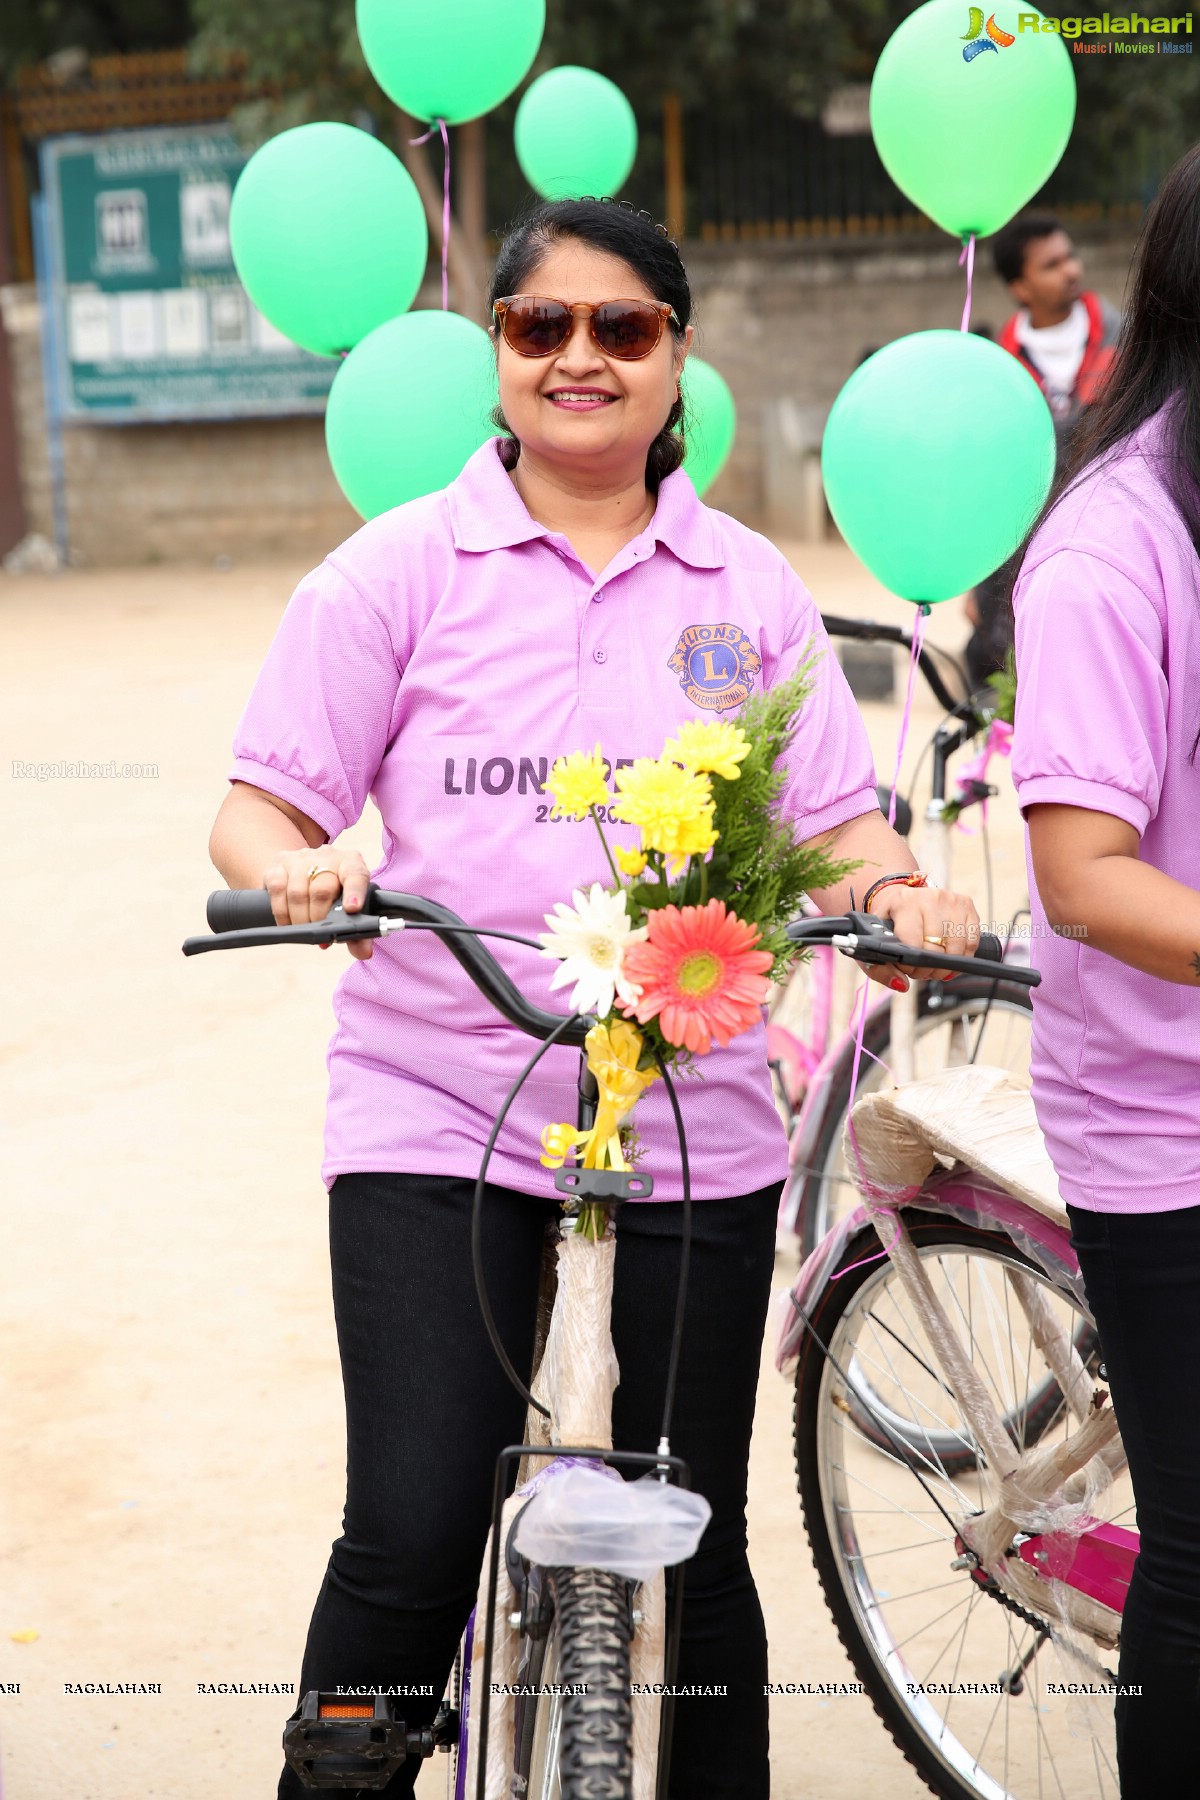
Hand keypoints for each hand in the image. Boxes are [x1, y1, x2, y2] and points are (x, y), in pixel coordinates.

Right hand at [261, 847, 374, 959]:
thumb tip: (363, 952)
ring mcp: (301, 857)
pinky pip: (277, 890)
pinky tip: (288, 923)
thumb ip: (358, 933)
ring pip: (298, 892)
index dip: (355, 892)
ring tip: (306, 930)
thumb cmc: (334, 893)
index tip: (352, 909)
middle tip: (321, 935)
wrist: (306, 870)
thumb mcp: (349, 907)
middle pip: (322, 890)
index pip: (356, 875)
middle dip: (320, 919)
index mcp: (351, 863)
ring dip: (300, 919)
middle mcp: (327, 856)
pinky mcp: (278, 863)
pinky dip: (282, 913)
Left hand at [865, 885, 980, 991]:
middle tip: (921, 971)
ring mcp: (951, 899)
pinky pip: (972, 941)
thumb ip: (881, 968)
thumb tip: (901, 984)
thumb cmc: (890, 922)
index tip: (907, 969)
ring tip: (934, 966)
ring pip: (957, 947)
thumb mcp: (877, 941)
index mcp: (904, 902)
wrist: (904, 900)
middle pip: (937, 947)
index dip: (911, 965)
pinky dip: (962, 958)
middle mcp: (930, 897)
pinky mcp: (967, 904)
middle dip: (929, 968)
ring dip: (947, 965)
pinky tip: (950, 960)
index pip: (914, 943)